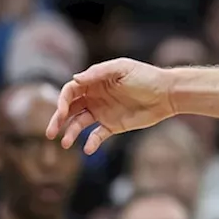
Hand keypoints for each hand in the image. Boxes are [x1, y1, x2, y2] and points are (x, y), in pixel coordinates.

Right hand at [47, 58, 175, 153]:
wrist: (167, 93)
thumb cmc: (146, 77)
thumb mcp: (122, 69)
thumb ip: (98, 73)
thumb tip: (75, 79)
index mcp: (94, 82)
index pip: (70, 91)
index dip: (62, 101)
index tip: (60, 112)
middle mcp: (95, 97)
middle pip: (69, 109)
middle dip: (58, 120)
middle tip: (50, 133)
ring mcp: (103, 112)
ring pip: (80, 124)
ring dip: (70, 133)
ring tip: (65, 143)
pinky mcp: (113, 125)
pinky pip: (97, 136)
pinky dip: (91, 142)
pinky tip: (88, 149)